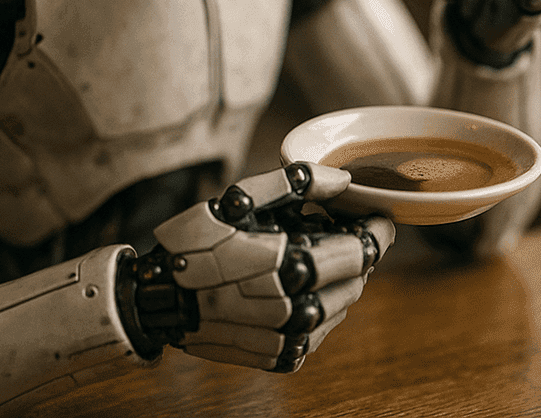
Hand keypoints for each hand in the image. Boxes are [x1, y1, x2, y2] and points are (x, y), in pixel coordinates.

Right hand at [117, 163, 393, 371]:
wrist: (160, 296)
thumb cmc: (200, 241)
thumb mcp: (245, 197)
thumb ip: (300, 184)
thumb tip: (345, 182)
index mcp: (292, 267)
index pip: (361, 252)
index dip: (377, 232)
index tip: (380, 218)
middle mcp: (296, 309)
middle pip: (356, 280)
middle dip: (356, 253)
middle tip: (339, 231)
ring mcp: (289, 339)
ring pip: (341, 307)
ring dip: (339, 281)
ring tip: (313, 257)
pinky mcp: (278, 357)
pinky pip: (319, 332)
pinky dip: (319, 307)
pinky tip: (296, 287)